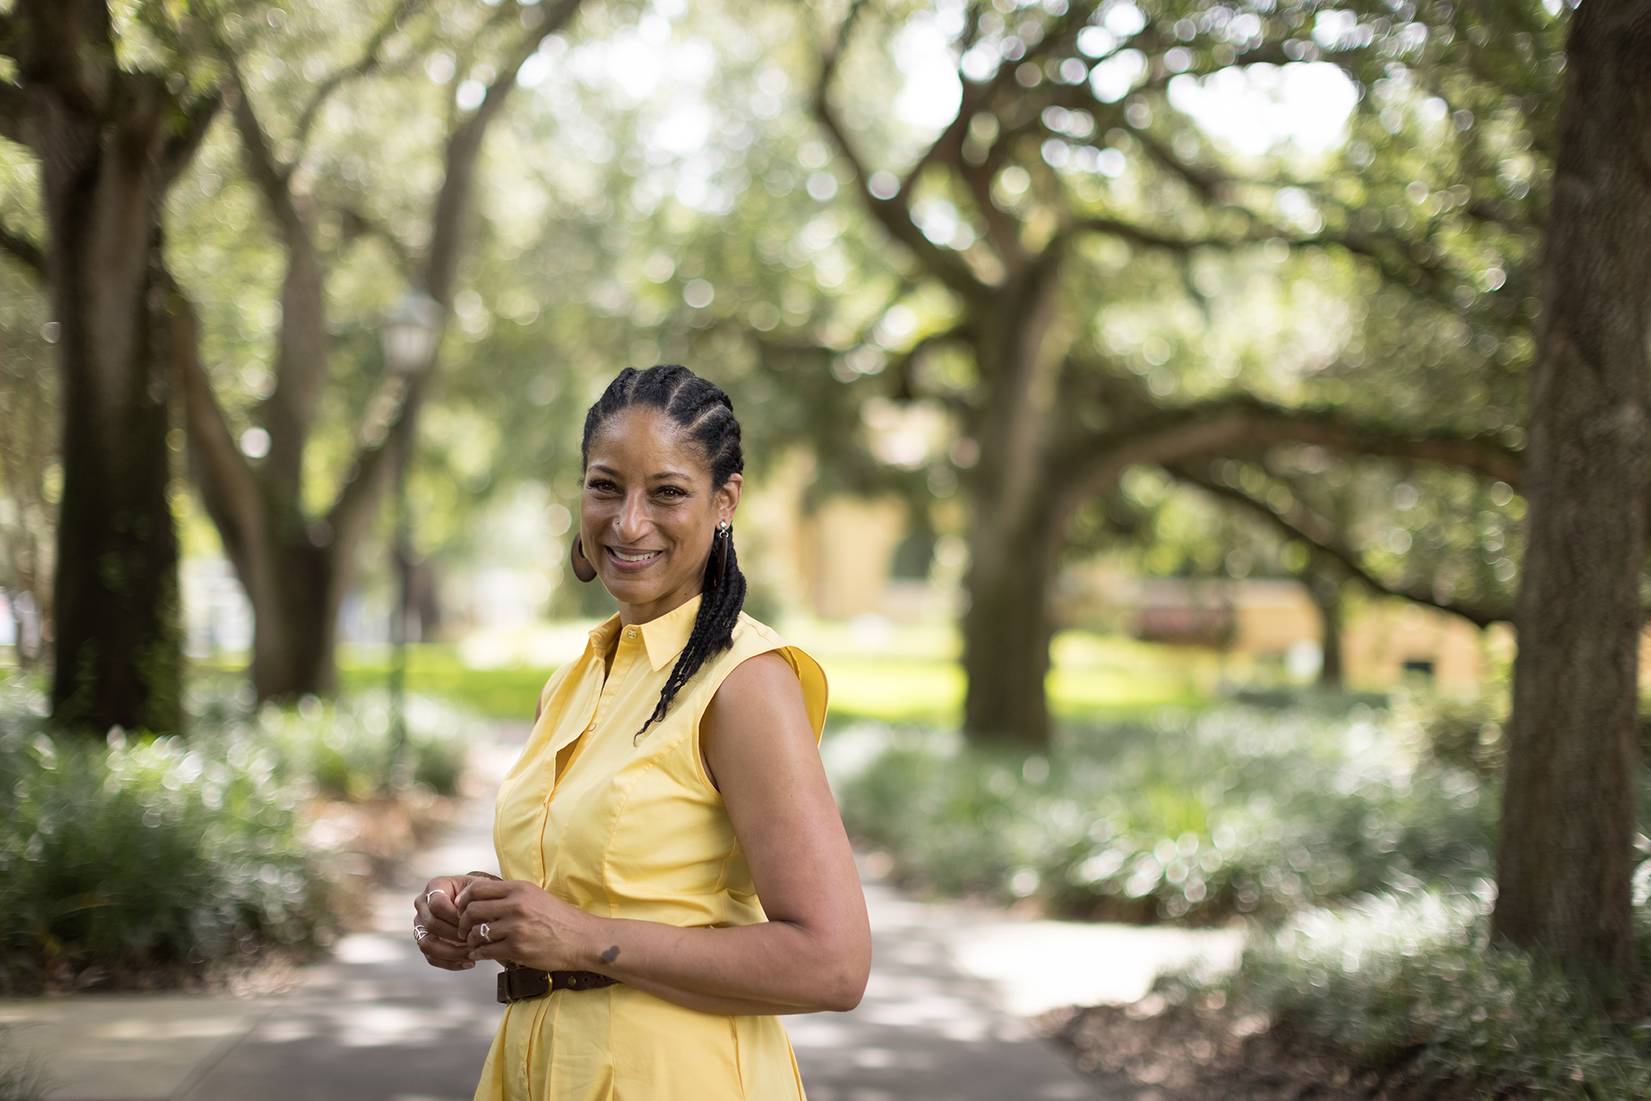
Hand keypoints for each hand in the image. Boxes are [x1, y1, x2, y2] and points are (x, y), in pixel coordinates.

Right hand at [413, 870, 498, 970]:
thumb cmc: (477, 893)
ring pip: (427, 944)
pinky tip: (469, 962)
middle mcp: (423, 905)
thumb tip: (462, 907)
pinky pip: (431, 957)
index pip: (437, 904)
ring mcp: (421, 924)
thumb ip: (473, 892)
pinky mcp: (424, 941)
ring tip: (472, 953)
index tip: (472, 922)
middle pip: (431, 925)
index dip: (454, 916)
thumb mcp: (479, 885)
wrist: (475, 901)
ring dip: (451, 952)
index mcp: (434, 887)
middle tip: (474, 940)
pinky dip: (450, 963)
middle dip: (455, 935)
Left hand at [455, 878, 598, 971]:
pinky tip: (481, 954)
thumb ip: (511, 895)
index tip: (462, 909)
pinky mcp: (517, 949)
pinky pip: (486, 951)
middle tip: (464, 929)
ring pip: (477, 932)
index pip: (477, 889)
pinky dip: (479, 953)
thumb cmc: (560, 918)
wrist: (583, 938)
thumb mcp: (536, 896)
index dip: (463, 900)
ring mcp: (516, 927)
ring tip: (474, 943)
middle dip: (462, 922)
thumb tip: (481, 897)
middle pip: (472, 910)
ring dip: (471, 940)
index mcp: (519, 889)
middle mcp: (516, 905)